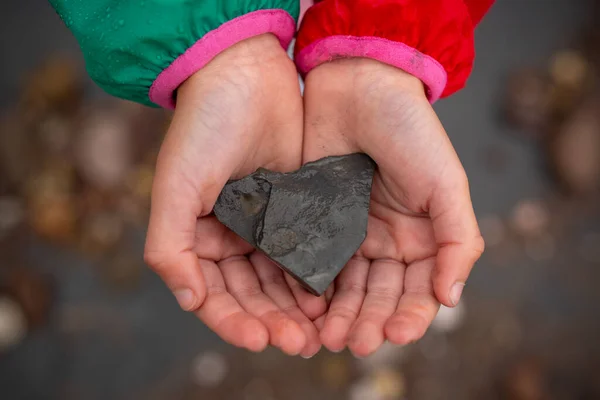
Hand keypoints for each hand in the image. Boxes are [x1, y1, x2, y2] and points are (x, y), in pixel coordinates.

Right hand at [144, 34, 323, 356]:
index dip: (233, 321)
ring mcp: (264, 226)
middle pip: (252, 295)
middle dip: (273, 321)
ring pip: (281, 281)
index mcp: (197, 237)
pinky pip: (305, 252)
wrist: (244, 75)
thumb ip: (170, 246)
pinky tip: (331, 296)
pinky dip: (315, 277)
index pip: (213, 295)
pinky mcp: (295, 210)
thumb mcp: (175, 186)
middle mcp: (230, 237)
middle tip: (301, 343)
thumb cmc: (203, 127)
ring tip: (320, 331)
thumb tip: (187, 300)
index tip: (260, 338)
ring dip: (297, 309)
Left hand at [303, 59, 484, 355]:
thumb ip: (458, 242)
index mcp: (421, 239)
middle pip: (378, 297)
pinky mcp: (315, 222)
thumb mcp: (447, 185)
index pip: (418, 292)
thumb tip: (452, 299)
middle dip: (369, 322)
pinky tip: (305, 307)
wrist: (359, 85)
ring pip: (344, 289)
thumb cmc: (410, 130)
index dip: (409, 317)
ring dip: (339, 316)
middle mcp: (385, 243)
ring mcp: (348, 235)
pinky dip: (310, 289)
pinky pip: (312, 263)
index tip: (394, 334)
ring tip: (329, 337)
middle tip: (355, 344)